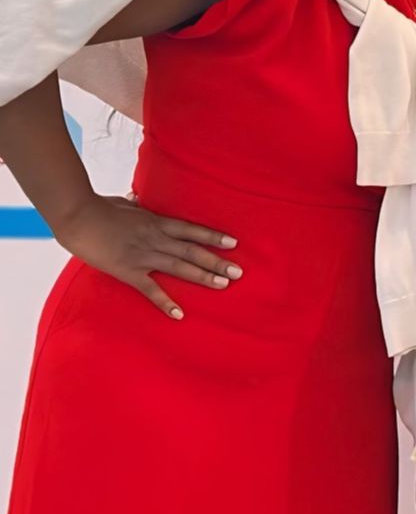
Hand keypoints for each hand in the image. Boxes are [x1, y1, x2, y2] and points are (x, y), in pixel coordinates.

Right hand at [53, 194, 240, 319]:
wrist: (78, 216)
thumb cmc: (99, 207)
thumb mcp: (124, 203)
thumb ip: (135, 205)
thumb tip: (137, 199)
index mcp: (157, 222)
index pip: (192, 230)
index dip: (214, 236)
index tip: (234, 243)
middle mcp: (156, 238)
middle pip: (193, 251)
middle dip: (217, 261)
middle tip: (239, 272)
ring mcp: (144, 255)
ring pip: (180, 268)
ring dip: (203, 277)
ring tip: (224, 285)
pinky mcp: (128, 271)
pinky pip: (150, 289)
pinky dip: (165, 302)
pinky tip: (179, 314)